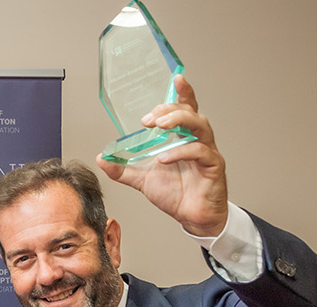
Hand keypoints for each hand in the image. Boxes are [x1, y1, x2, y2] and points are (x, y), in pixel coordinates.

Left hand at [97, 75, 228, 236]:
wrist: (192, 217)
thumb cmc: (175, 194)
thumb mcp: (143, 179)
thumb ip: (123, 168)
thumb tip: (103, 158)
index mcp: (183, 138)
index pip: (186, 109)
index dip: (184, 92)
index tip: (177, 78)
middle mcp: (198, 141)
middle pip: (191, 113)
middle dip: (170, 110)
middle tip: (148, 119)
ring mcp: (208, 152)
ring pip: (201, 126)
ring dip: (179, 122)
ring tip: (159, 126)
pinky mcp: (214, 167)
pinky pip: (201, 153)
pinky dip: (181, 152)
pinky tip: (164, 158)